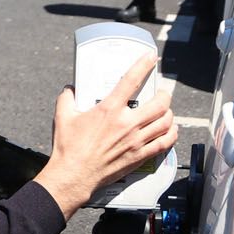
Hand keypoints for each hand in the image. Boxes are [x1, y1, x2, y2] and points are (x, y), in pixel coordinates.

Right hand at [36, 54, 177, 217]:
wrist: (73, 176)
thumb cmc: (68, 148)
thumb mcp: (62, 116)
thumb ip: (67, 98)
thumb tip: (71, 88)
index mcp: (109, 110)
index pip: (131, 80)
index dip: (143, 65)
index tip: (150, 57)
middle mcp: (126, 124)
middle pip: (159, 103)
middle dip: (164, 95)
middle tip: (160, 93)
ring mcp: (135, 141)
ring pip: (165, 122)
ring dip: (169, 114)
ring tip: (166, 111)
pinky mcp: (139, 156)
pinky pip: (164, 143)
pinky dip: (171, 134)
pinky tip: (170, 130)